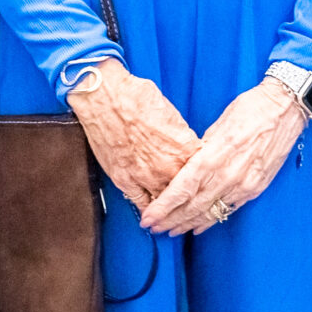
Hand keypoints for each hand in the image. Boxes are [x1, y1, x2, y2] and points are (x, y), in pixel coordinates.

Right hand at [66, 60, 202, 210]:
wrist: (105, 97)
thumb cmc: (138, 97)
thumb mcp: (172, 114)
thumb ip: (182, 137)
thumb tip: (187, 146)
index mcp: (183, 147)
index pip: (203, 171)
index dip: (205, 175)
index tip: (206, 179)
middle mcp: (166, 166)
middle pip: (187, 191)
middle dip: (192, 196)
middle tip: (196, 200)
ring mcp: (145, 176)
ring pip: (166, 202)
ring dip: (173, 208)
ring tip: (179, 213)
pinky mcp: (124, 180)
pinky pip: (141, 203)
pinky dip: (150, 211)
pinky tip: (155, 215)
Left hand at [140, 74, 308, 235]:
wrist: (286, 108)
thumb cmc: (252, 108)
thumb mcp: (219, 123)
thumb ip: (202, 149)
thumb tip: (187, 166)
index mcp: (215, 155)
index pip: (183, 188)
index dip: (164, 206)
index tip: (149, 217)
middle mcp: (229, 174)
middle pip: (193, 205)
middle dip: (171, 219)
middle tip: (153, 228)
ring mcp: (244, 183)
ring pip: (211, 211)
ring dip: (188, 223)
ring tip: (171, 231)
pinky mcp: (256, 187)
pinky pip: (230, 208)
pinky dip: (212, 219)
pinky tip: (199, 226)